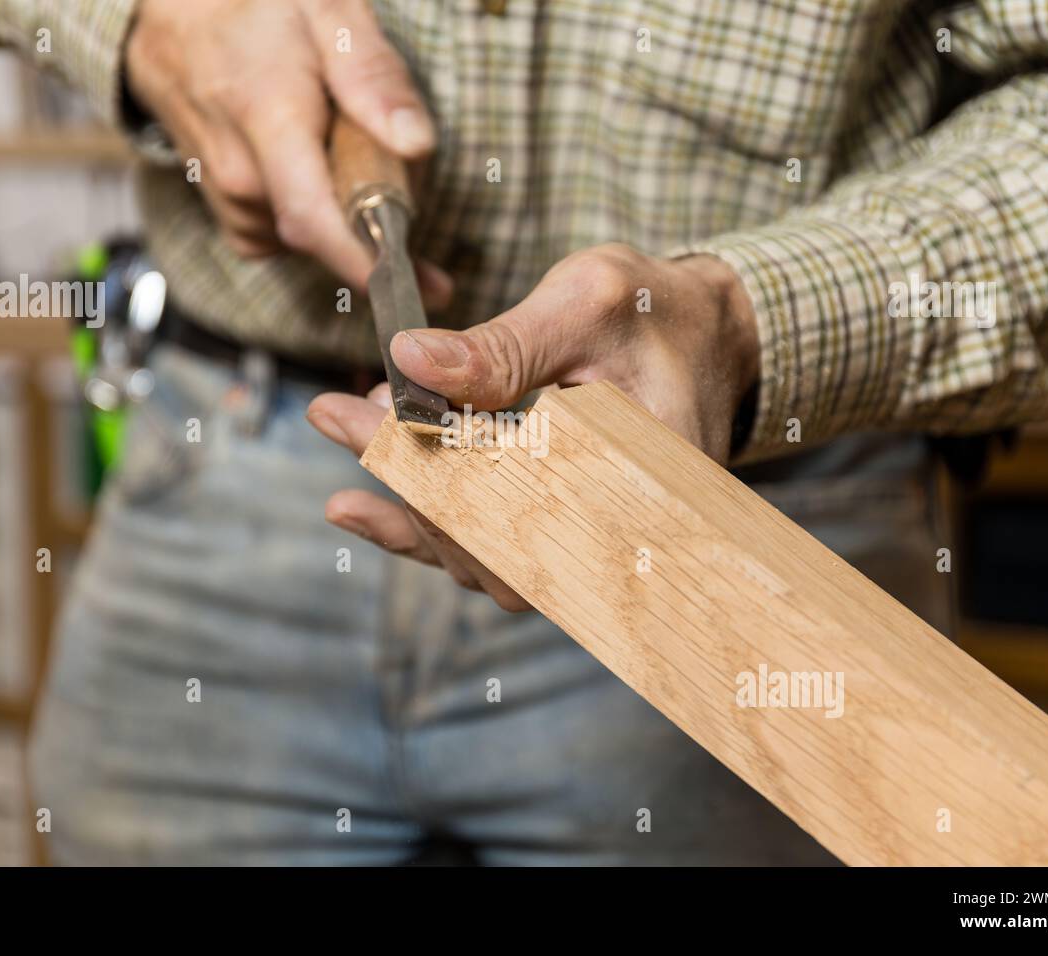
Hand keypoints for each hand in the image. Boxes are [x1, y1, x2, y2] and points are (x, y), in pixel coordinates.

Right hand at [125, 0, 450, 305]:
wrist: (171, 18)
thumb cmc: (254, 9)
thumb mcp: (328, 13)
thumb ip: (373, 78)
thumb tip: (416, 144)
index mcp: (268, 122)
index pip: (314, 221)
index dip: (366, 263)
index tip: (417, 286)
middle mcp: (240, 175)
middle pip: (330, 235)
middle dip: (378, 222)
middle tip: (399, 169)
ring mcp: (228, 199)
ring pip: (314, 239)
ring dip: (348, 214)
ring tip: (347, 151)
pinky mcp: (230, 214)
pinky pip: (289, 237)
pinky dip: (317, 217)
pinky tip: (318, 172)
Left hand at [306, 243, 760, 610]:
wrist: (713, 338)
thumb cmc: (660, 313)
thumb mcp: (588, 303)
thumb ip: (504, 344)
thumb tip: (409, 361)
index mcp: (637, 477)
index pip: (510, 491)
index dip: (420, 462)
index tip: (351, 414)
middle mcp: (621, 532)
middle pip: (489, 541)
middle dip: (399, 481)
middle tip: (334, 417)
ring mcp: (596, 545)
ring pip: (484, 560)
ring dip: (405, 508)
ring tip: (346, 437)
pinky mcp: (572, 537)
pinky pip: (493, 555)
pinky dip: (428, 530)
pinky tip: (368, 505)